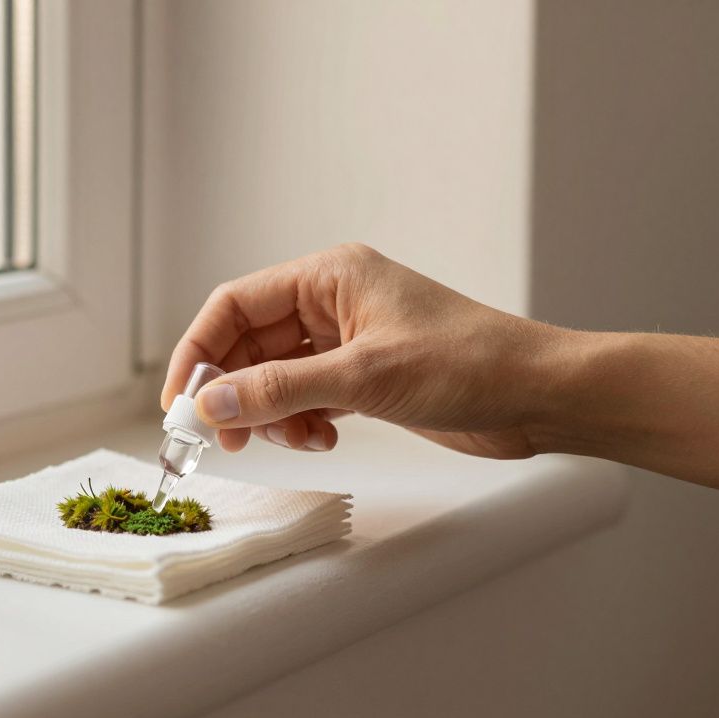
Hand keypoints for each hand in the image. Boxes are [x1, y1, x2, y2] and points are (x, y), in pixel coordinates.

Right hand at [160, 244, 564, 458]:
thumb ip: (280, 389)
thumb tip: (210, 403)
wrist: (539, 395)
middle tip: (223, 438)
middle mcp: (332, 302)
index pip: (235, 304)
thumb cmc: (470, 363)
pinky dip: (301, 421)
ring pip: (275, 375)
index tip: (180, 401)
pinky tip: (324, 438)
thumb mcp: (365, 376)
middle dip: (233, 391)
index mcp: (329, 276)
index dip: (199, 350)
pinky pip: (305, 396)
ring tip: (296, 440)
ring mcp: (348, 340)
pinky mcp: (364, 376)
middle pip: (249, 343)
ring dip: (271, 413)